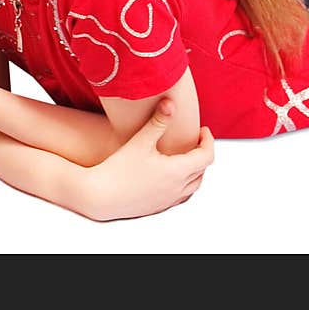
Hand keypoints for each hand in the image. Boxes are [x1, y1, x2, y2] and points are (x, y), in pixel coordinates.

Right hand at [84, 98, 214, 220]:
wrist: (99, 196)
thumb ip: (158, 121)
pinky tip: (172, 175)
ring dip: (195, 171)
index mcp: (177, 172)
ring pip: (193, 186)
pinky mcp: (158, 207)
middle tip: (196, 139)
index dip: (208, 141)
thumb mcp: (140, 141)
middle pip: (202, 171)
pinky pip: (181, 196)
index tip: (203, 129)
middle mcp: (177, 189)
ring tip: (186, 156)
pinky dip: (184, 184)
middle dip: (203, 153)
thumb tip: (171, 102)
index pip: (206, 156)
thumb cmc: (119, 168)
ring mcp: (168, 201)